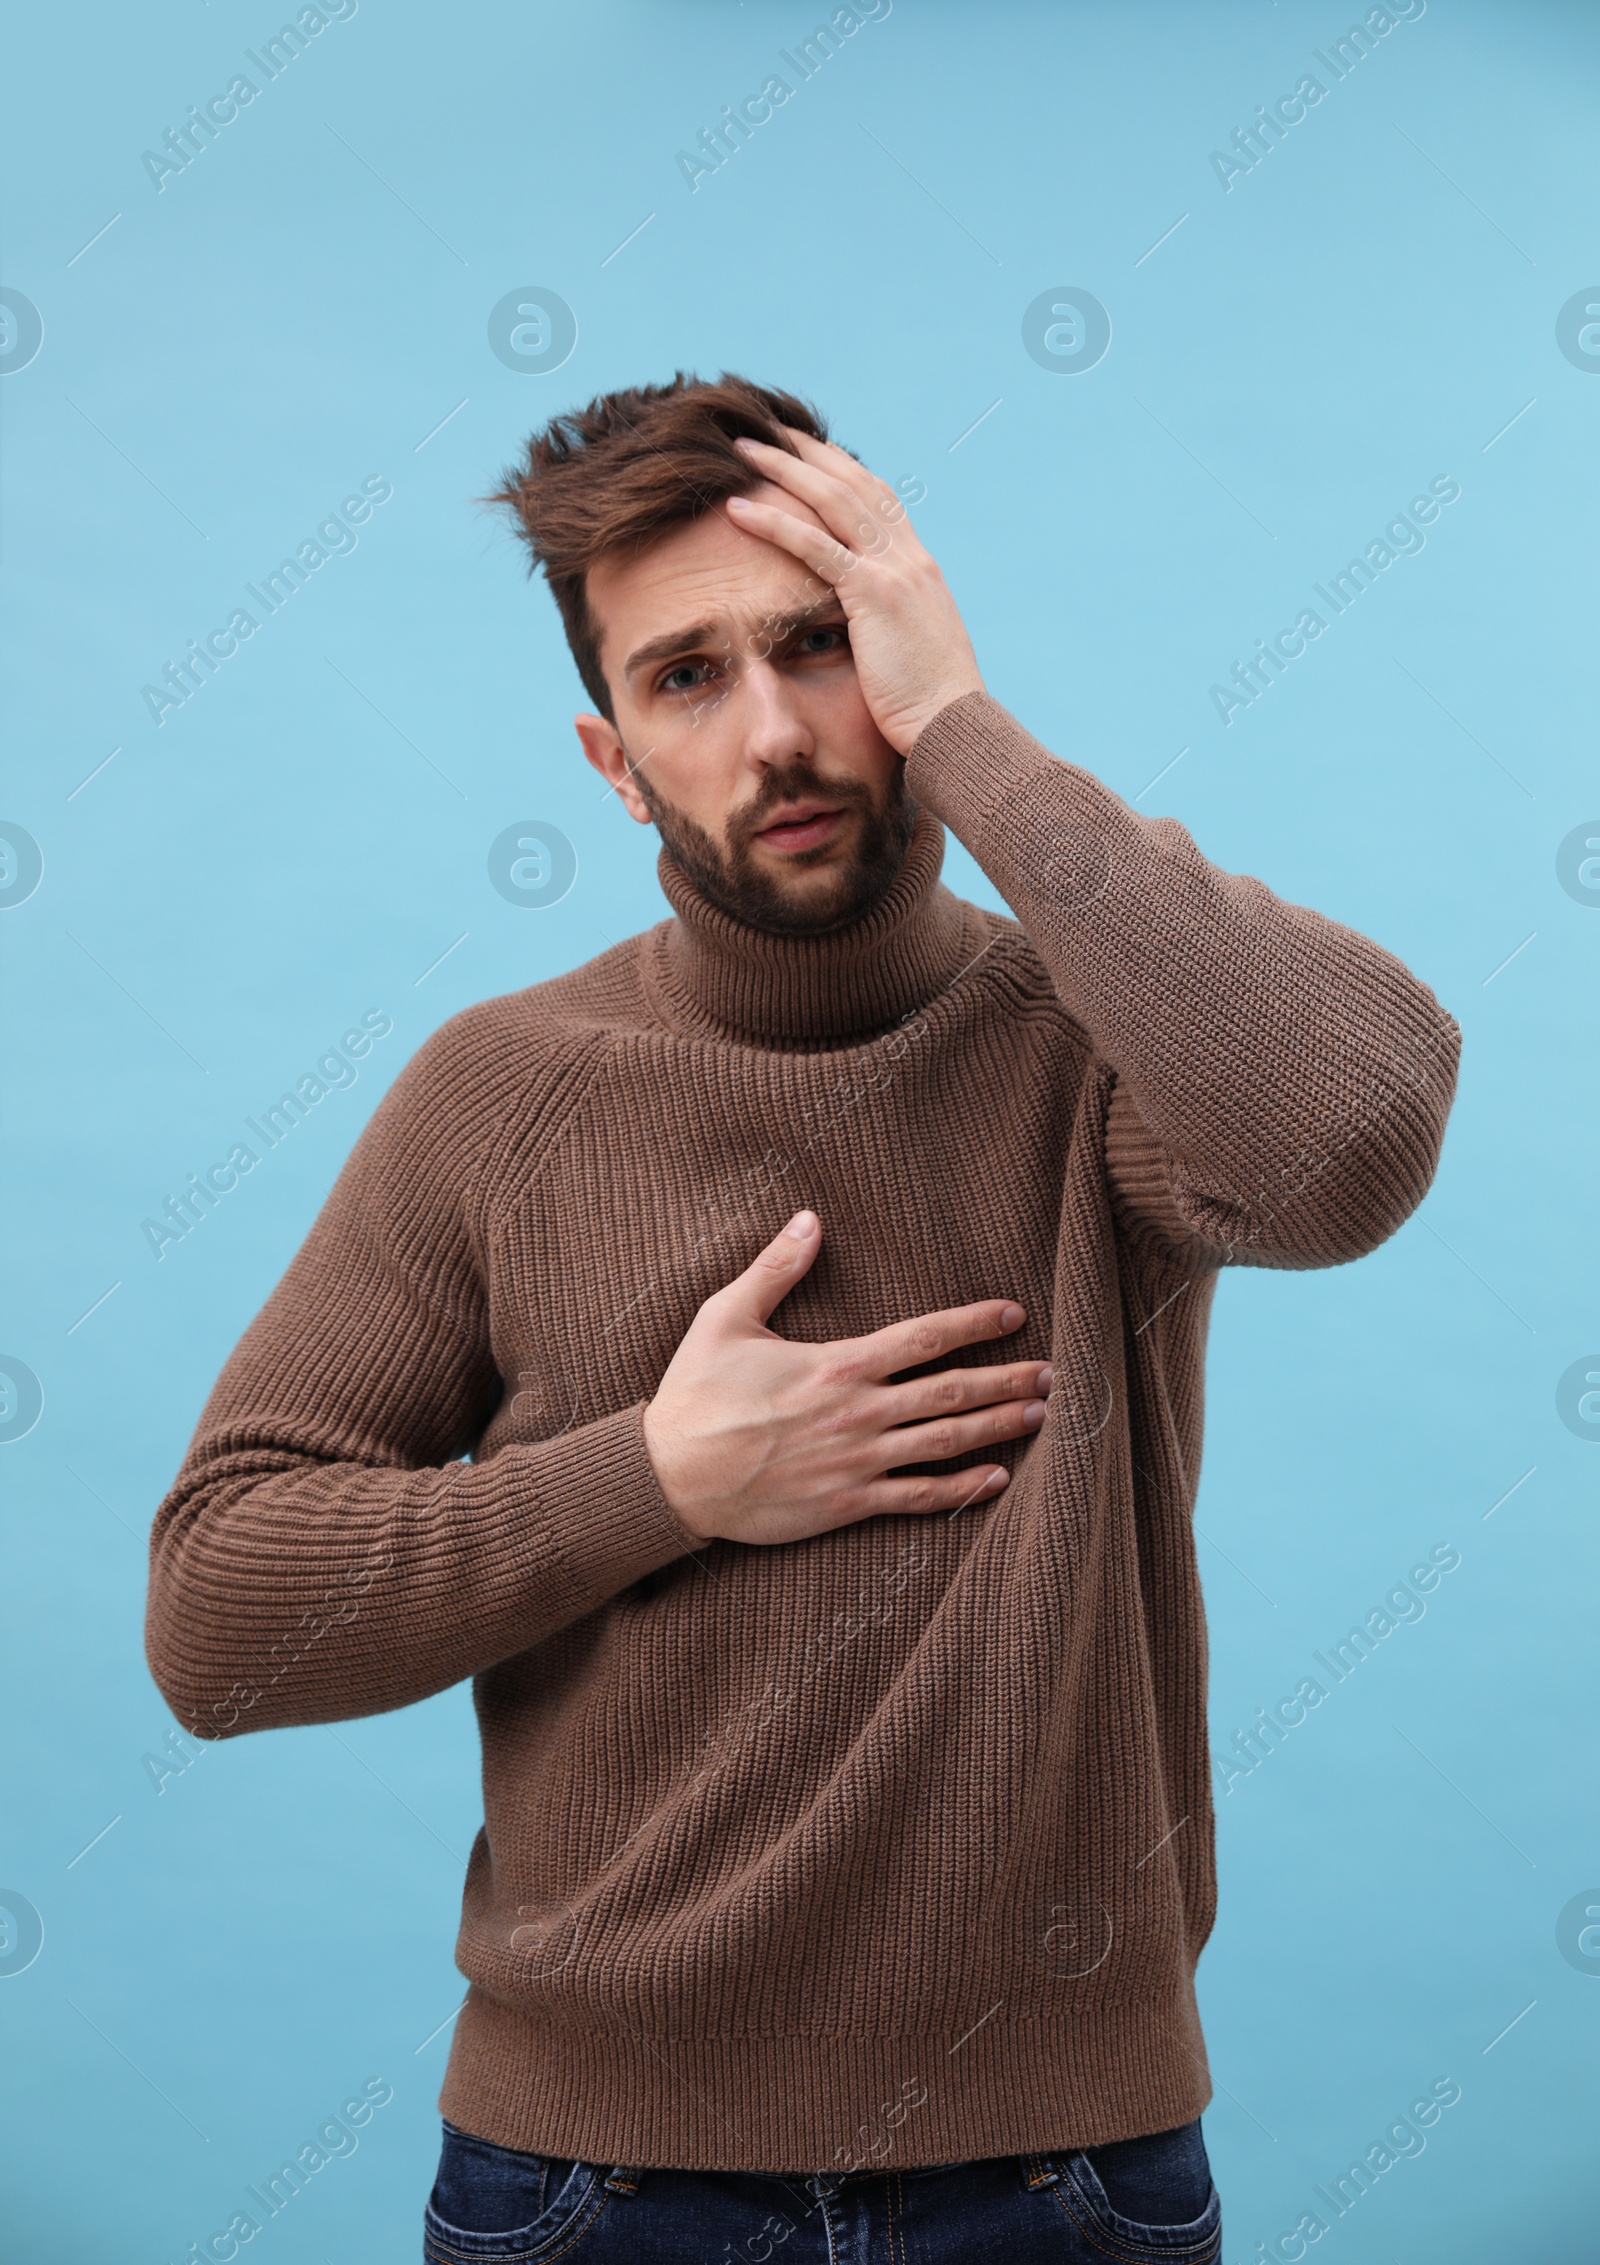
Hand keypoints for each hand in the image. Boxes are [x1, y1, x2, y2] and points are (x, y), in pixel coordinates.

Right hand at [643, 1209, 1050, 1546]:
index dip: (974, 1322)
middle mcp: (858, 1413)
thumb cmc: (695, 1395)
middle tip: (1053, 1371)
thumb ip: (775, 1268)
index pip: (923, 1337)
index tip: (1013, 1313)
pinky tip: (998, 1479)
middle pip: (950, 1391)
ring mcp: (857, 1461)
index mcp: (837, 1364)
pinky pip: (917, 1497)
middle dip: (1006, 1378)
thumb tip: (810, 1218)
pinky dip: (962, 1489)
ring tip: (1042, 1416)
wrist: (670, 1477)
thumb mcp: (725, 1317)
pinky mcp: (847, 1503)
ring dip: (998, 1427)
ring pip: (945, 1442)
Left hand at [726, 429, 984, 755]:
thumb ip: (892, 627)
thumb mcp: (912, 653)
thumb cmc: (931, 707)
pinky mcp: (874, 594)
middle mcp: (910, 558)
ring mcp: (895, 571)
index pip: (878, 500)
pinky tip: (737, 510)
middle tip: (768, 426)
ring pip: (832, 500)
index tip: (807, 450)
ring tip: (744, 447)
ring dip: (784, 469)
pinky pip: (814, 546)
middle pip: (853, 484)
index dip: (840, 470)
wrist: (955, 728)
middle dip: (809, 451)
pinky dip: (774, 523)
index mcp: (920, 568)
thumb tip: (874, 632)